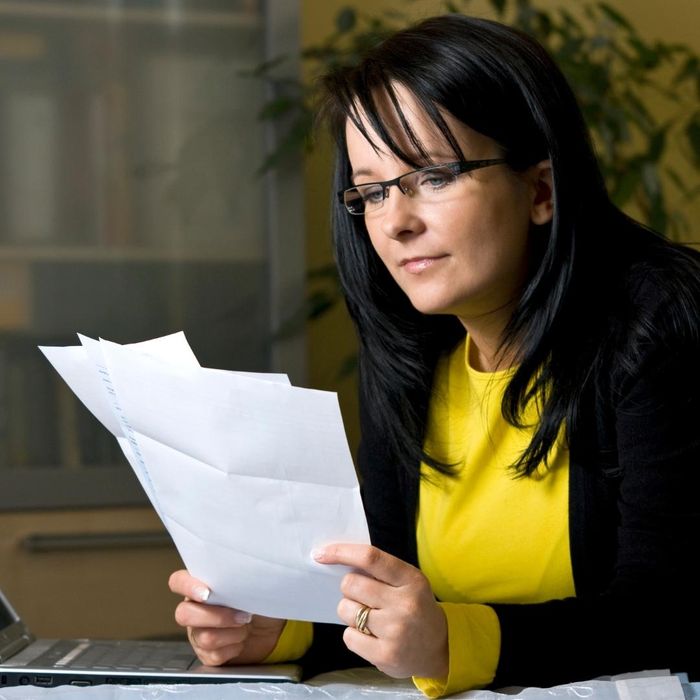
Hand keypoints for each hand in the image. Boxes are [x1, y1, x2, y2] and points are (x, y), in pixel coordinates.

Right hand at [168, 570, 285, 665]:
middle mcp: (194, 610)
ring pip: (204, 637)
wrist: (270, 627)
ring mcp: (198, 633)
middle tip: (242, 615)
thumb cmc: (256, 600)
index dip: (187, 587)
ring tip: (246, 626)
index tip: (207, 593)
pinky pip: (214, 655)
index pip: (178, 581)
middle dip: (217, 616)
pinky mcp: (207, 654)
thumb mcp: (249, 585)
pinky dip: (234, 647)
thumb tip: (240, 578)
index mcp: (200, 587)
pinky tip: (242, 640)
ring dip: (232, 633)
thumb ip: (237, 580)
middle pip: (183, 614)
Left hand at [313, 544, 447, 678]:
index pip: (370, 558)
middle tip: (362, 596)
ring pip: (346, 610)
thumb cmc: (415, 606)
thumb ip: (380, 571)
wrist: (439, 647)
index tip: (321, 553)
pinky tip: (371, 636)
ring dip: (350, 611)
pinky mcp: (385, 655)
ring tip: (369, 617)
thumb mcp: (408, 581)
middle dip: (349, 588)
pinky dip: (354, 634)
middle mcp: (404, 604)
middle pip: (351, 584)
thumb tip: (337, 559)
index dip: (342, 552)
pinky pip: (348, 637)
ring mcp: (395, 631)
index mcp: (411, 579)